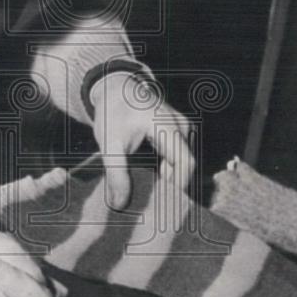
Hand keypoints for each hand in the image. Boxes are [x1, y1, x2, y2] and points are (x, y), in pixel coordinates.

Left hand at [90, 71, 193, 209]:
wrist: (115, 88)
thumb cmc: (112, 113)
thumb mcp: (109, 144)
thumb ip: (116, 174)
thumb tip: (119, 205)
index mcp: (168, 126)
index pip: (185, 164)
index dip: (177, 188)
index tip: (162, 207)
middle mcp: (182, 125)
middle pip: (186, 165)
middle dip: (172, 187)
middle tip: (155, 209)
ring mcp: (183, 126)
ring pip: (183, 161)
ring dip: (171, 179)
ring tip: (154, 198)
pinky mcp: (179, 130)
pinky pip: (179, 155)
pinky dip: (169, 170)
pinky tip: (154, 182)